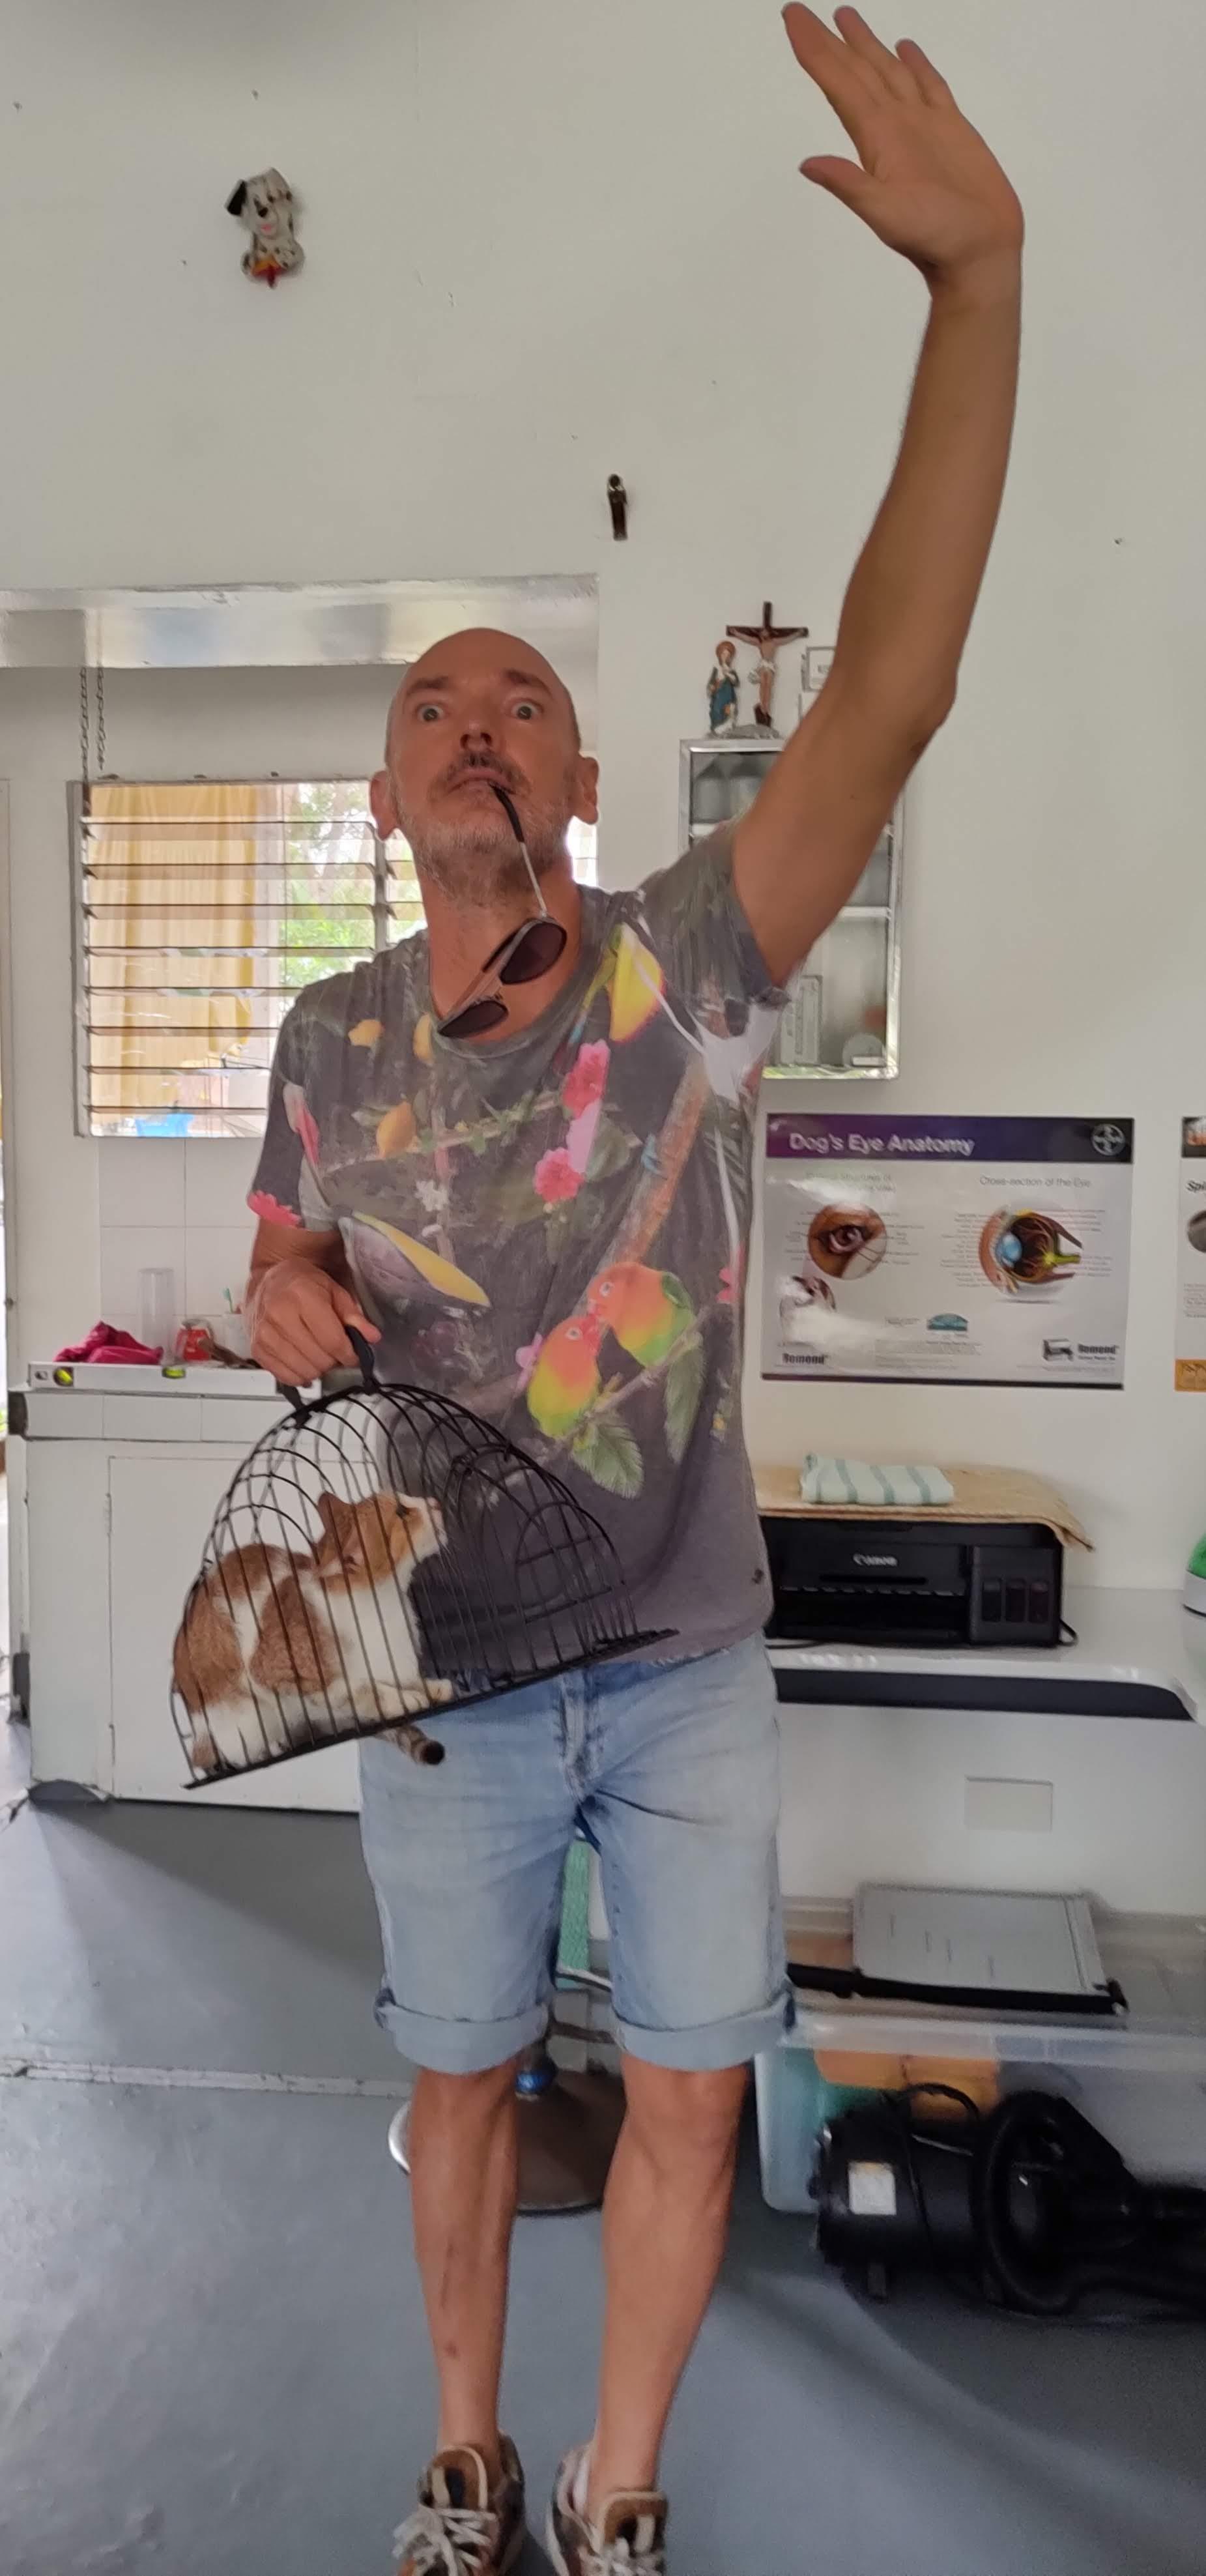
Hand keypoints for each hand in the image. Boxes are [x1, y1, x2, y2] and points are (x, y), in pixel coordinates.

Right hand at [248, 1259, 379, 1386]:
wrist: (269, 1281)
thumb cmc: (302, 1284)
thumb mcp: (334, 1291)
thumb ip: (353, 1315)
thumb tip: (371, 1336)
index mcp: (302, 1296)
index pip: (333, 1340)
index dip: (349, 1354)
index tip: (353, 1355)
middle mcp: (279, 1315)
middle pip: (320, 1359)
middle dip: (334, 1360)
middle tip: (334, 1350)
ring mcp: (264, 1334)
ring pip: (304, 1372)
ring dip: (318, 1369)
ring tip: (319, 1354)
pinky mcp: (256, 1349)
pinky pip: (285, 1377)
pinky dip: (300, 1376)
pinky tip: (304, 1362)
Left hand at [783, 6, 1021, 289]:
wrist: (979, 255)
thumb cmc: (936, 242)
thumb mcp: (887, 214)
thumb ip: (850, 185)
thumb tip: (808, 165)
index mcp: (876, 139)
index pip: (837, 83)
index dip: (814, 50)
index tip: (791, 18)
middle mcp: (894, 126)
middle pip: (854, 71)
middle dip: (828, 40)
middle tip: (799, 11)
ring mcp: (921, 126)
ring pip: (887, 72)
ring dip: (865, 46)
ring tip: (845, 18)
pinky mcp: (952, 130)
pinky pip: (930, 87)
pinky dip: (916, 66)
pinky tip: (904, 49)